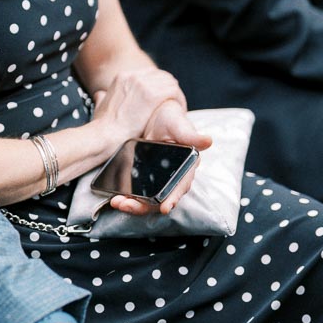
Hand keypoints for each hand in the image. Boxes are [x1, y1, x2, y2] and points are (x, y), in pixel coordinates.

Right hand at [91, 67, 184, 144]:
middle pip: (162, 75)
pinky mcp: (152, 95)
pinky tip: (179, 110)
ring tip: (178, 107)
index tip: (163, 97)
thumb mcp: (99, 105)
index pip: (150, 73)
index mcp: (123, 77)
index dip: (160, 85)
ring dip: (176, 95)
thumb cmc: (103, 126)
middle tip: (174, 102)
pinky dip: (179, 100)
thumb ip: (102, 97)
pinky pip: (174, 92)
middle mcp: (133, 77)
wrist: (105, 134)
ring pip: (170, 82)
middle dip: (170, 89)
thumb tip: (101, 95)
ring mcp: (143, 84)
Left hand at [108, 100, 212, 216]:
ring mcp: (157, 180)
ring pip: (148, 200)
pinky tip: (115, 198)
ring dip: (133, 205)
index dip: (173, 197)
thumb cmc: (170, 119)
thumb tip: (207, 141)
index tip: (165, 207)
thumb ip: (190, 135)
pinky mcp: (143, 180)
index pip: (181, 186)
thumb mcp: (178, 124)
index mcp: (186, 167)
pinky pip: (136, 194)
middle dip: (145, 206)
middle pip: (161, 199)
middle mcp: (173, 178)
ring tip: (118, 203)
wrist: (154, 115)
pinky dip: (126, 198)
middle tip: (127, 205)